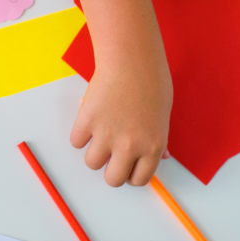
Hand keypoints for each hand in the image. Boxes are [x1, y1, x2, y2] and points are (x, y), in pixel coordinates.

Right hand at [69, 60, 170, 185]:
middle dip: (110, 170)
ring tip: (98, 137)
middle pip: (113, 179)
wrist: (130, 61)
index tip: (127, 166)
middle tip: (110, 156)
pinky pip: (76, 141)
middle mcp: (130, 147)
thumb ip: (159, 141)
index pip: (138, 180)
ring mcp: (106, 135)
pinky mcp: (87, 121)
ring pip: (92, 163)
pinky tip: (89, 122)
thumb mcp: (163, 118)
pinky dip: (80, 135)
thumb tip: (160, 157)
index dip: (130, 174)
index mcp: (152, 147)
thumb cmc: (151, 83)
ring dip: (94, 153)